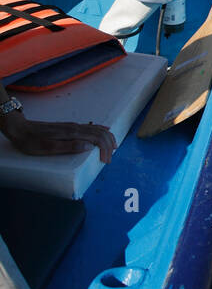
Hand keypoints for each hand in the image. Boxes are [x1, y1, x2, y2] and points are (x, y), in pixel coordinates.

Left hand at [1, 113, 116, 162]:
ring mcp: (72, 126)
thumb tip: (89, 147)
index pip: (96, 138)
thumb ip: (68, 146)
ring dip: (107, 137)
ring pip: (97, 128)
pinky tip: (104, 132)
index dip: (105, 149)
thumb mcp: (47, 147)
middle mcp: (75, 127)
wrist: (20, 129)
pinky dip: (101, 130)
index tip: (105, 162)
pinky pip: (90, 127)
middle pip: (100, 133)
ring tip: (113, 148)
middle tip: (109, 159)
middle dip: (109, 144)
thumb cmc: (31, 141)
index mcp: (71, 133)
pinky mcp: (69, 127)